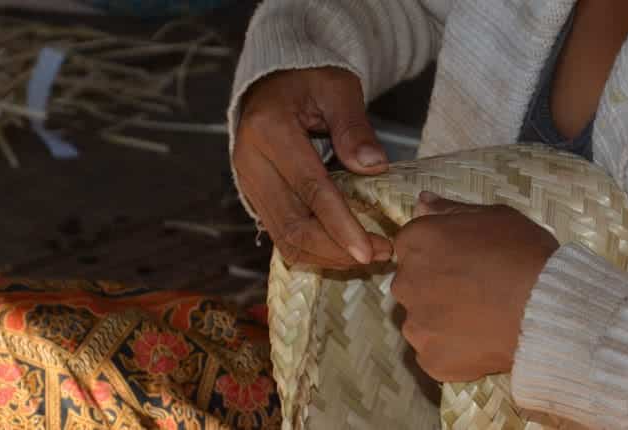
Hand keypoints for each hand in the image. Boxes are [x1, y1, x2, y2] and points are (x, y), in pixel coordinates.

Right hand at [233, 67, 392, 268]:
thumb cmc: (309, 80)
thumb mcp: (338, 89)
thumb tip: (375, 167)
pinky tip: (343, 250)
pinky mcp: (254, 196)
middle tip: (379, 255)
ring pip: (284, 238)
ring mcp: (248, 183)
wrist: (273, 82)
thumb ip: (354, 128)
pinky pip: (281, 234)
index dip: (340, 225)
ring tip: (367, 257)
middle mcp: (251, 161)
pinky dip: (313, 250)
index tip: (369, 250)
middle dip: (337, 249)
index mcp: (270, 129)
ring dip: (326, 256)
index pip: (310, 188)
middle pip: (293, 224)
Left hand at [391, 192, 559, 381]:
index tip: (464, 263)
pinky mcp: (430, 358)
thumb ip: (450, 209)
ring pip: (420, 321)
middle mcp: (405, 281)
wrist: (548, 308)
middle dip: (435, 287)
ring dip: (441, 320)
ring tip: (479, 319)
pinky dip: (451, 350)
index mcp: (416, 241)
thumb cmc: (525, 254)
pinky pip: (434, 353)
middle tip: (475, 292)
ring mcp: (416, 324)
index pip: (411, 247)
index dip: (439, 255)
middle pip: (412, 284)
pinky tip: (478, 341)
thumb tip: (422, 201)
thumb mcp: (494, 216)